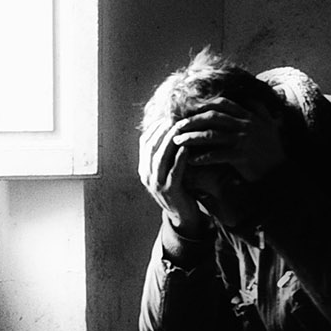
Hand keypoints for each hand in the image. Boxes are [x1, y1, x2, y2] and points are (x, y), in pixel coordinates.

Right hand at [138, 114, 207, 233]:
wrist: (183, 215)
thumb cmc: (178, 187)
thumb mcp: (166, 170)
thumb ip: (164, 153)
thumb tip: (169, 127)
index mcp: (143, 169)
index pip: (144, 142)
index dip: (155, 127)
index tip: (167, 115)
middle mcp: (146, 176)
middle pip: (151, 147)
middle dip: (162, 130)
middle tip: (174, 117)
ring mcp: (156, 184)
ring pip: (160, 157)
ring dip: (170, 140)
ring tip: (180, 128)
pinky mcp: (170, 191)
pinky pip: (174, 170)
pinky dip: (180, 157)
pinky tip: (187, 147)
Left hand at [177, 98, 285, 182]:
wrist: (281, 173)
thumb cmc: (272, 150)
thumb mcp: (269, 125)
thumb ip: (259, 109)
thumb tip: (249, 96)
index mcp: (250, 116)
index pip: (224, 104)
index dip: (205, 104)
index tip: (190, 109)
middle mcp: (246, 125)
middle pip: (213, 117)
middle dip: (193, 120)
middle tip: (177, 125)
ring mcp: (244, 140)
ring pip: (212, 135)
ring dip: (192, 137)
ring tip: (177, 141)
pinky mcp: (241, 156)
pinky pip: (217, 155)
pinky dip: (202, 157)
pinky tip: (190, 160)